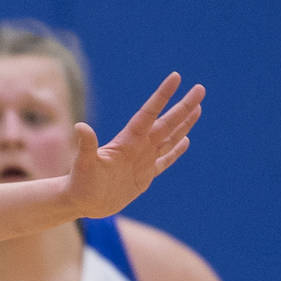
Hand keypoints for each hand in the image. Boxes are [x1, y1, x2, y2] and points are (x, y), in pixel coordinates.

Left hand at [63, 74, 205, 218]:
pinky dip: (176, 151)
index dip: (162, 96)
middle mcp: (138, 147)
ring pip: (169, 138)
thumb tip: (80, 127)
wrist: (81, 202)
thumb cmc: (80, 183)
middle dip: (184, 106)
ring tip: (198, 108)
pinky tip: (186, 140)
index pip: (149, 113)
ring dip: (184, 123)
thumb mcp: (84, 164)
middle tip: (200, 89)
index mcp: (127, 141)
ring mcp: (143, 161)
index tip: (176, 77)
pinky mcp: (145, 176)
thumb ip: (86, 146)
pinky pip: (165, 160)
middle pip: (166, 123)